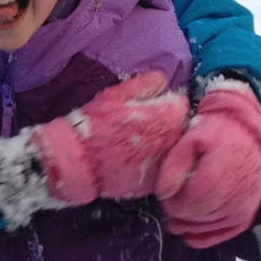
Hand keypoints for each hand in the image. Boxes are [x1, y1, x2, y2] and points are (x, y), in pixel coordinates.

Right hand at [31, 71, 189, 204]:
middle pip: (181, 128)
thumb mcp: (114, 96)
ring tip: (139, 144)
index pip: (181, 105)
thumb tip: (162, 78)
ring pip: (173, 150)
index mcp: (166, 116)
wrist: (79, 161)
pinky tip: (136, 161)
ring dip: (162, 145)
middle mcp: (172, 141)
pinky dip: (154, 164)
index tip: (153, 107)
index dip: (166, 104)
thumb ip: (143, 85)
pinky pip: (162, 169)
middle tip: (144, 125)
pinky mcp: (156, 182)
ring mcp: (166, 164)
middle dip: (167, 124)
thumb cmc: (96, 124)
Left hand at [156, 79, 260, 247]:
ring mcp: (242, 209)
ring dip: (188, 226)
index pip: (187, 205)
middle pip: (195, 218)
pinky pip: (225, 234)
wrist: (248, 136)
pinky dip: (205, 238)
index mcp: (217, 180)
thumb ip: (174, 166)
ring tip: (174, 219)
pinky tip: (188, 237)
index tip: (163, 196)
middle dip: (177, 214)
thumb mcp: (189, 141)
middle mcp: (233, 199)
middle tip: (168, 203)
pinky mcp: (246, 215)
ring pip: (207, 227)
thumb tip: (162, 194)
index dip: (171, 204)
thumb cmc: (216, 135)